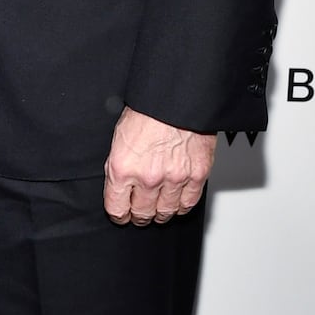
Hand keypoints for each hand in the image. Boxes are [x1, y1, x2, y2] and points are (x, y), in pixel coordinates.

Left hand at [103, 106, 215, 225]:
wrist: (176, 98)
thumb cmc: (147, 111)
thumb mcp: (119, 138)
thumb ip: (119, 166)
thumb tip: (119, 186)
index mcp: (123, 168)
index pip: (117, 209)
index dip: (119, 215)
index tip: (122, 215)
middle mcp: (148, 177)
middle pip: (142, 214)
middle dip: (139, 216)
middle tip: (140, 214)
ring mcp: (174, 178)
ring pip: (166, 212)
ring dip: (161, 214)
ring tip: (158, 210)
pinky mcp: (197, 175)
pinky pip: (188, 203)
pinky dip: (181, 206)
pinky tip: (177, 202)